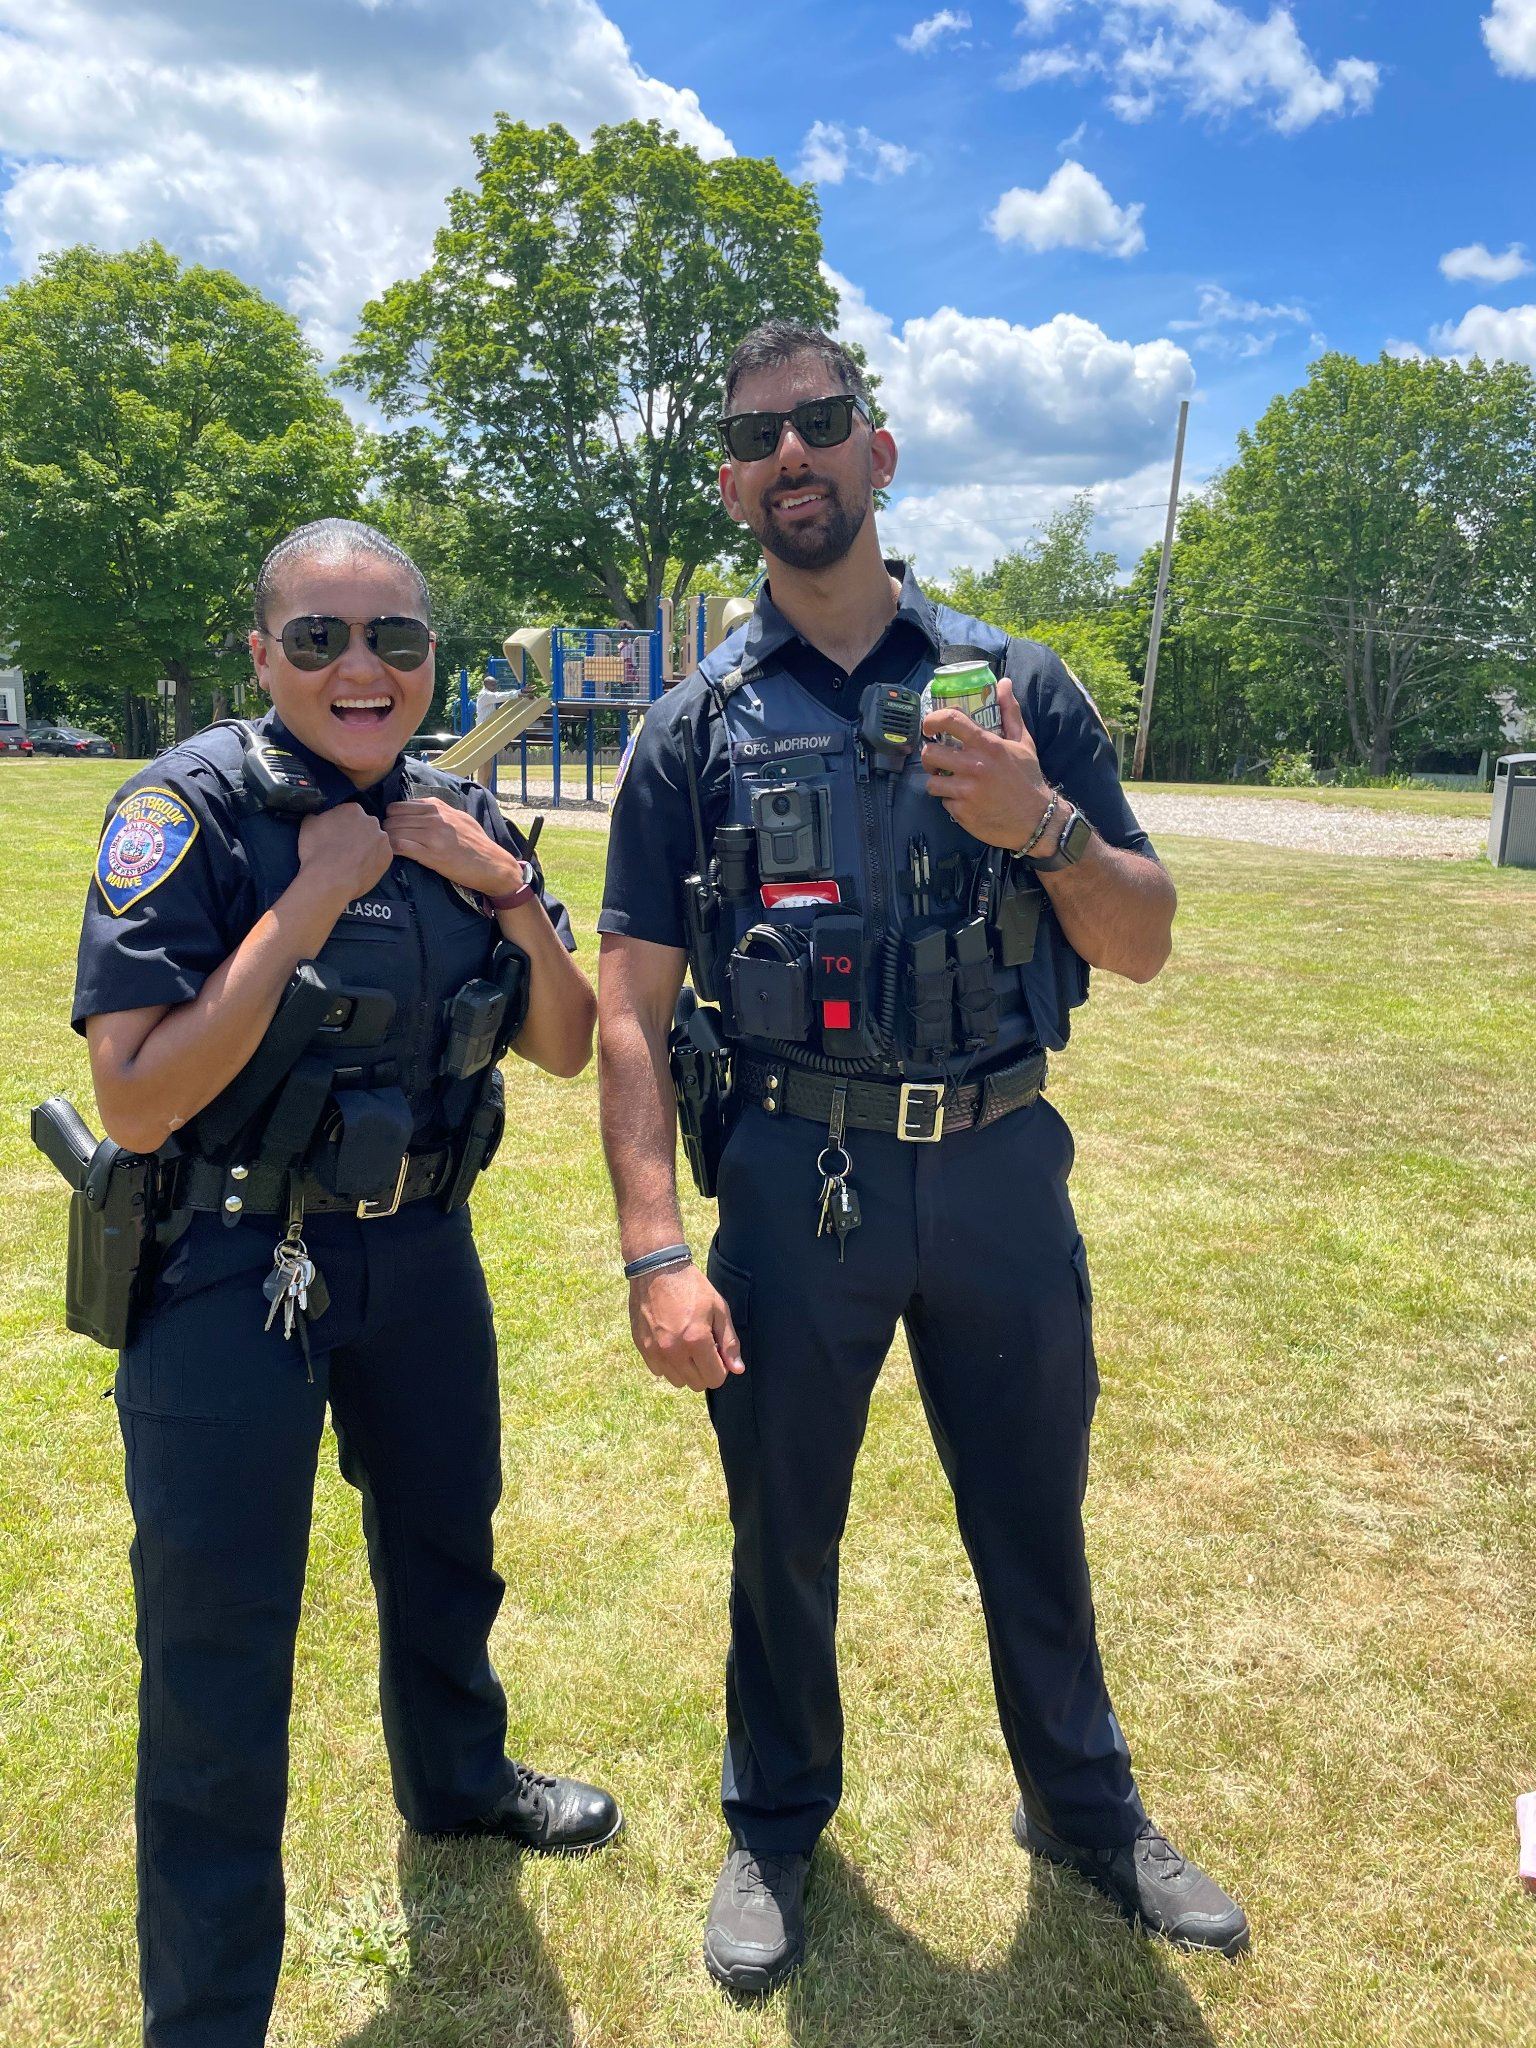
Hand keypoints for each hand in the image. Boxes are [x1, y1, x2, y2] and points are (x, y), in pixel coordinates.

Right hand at [297, 802, 391, 903]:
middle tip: (345, 848)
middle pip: (365, 826)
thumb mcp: (308, 824)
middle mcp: (372, 821)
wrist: (329, 879)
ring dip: (367, 847)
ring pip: (375, 841)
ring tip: (354, 860)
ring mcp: (382, 839)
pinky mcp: (388, 856)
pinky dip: (373, 860)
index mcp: (353, 809)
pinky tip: (362, 868)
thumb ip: (318, 816)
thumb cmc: (316, 850)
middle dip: (357, 834)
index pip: (349, 813)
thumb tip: (320, 817)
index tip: (336, 835)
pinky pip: (381, 856)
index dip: (342, 824)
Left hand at [384, 797, 521, 893]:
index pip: (398, 806)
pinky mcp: (431, 854)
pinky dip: (392, 850)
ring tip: (390, 849)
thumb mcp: (460, 818)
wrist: (492, 864)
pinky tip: (395, 856)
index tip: (394, 829)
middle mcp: (434, 818)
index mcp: (438, 807)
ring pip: (393, 831)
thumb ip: (440, 811)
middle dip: (387, 830)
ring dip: (388, 841)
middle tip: (390, 841)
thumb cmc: (477, 844)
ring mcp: (432, 835)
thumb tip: (419, 809)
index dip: (392, 818)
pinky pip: (399, 846)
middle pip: (392, 818)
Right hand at [628, 1262, 743, 1391]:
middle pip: (696, 1384)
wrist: (656, 1270)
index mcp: (696, 1340)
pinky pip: (659, 1371)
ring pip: (677, 1381)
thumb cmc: (692, 1287)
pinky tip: (671, 1344)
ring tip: (686, 1346)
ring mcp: (655, 1351)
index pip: (715, 1378)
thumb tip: (737, 1369)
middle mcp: (674, 1351)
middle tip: (703, 1348)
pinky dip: (667, 1364)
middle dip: (705, 1370)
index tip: (718, 1353)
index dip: (721, 1368)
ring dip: (686, 1370)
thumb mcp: (718, 1309)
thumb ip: (729, 1342)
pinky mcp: (642, 1347)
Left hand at [921, 677, 1054, 851]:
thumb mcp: (1023, 742)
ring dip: (937, 781)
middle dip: (930, 755)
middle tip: (938, 759)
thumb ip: (1010, 711)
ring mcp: (966, 791)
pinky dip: (950, 802)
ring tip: (948, 781)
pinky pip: (944, 803)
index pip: (950, 721)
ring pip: (931, 782)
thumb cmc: (1028, 778)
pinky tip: (963, 800)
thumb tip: (1003, 683)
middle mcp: (974, 767)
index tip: (929, 726)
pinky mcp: (962, 813)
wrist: (1036, 820)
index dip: (932, 720)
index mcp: (987, 745)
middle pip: (931, 753)